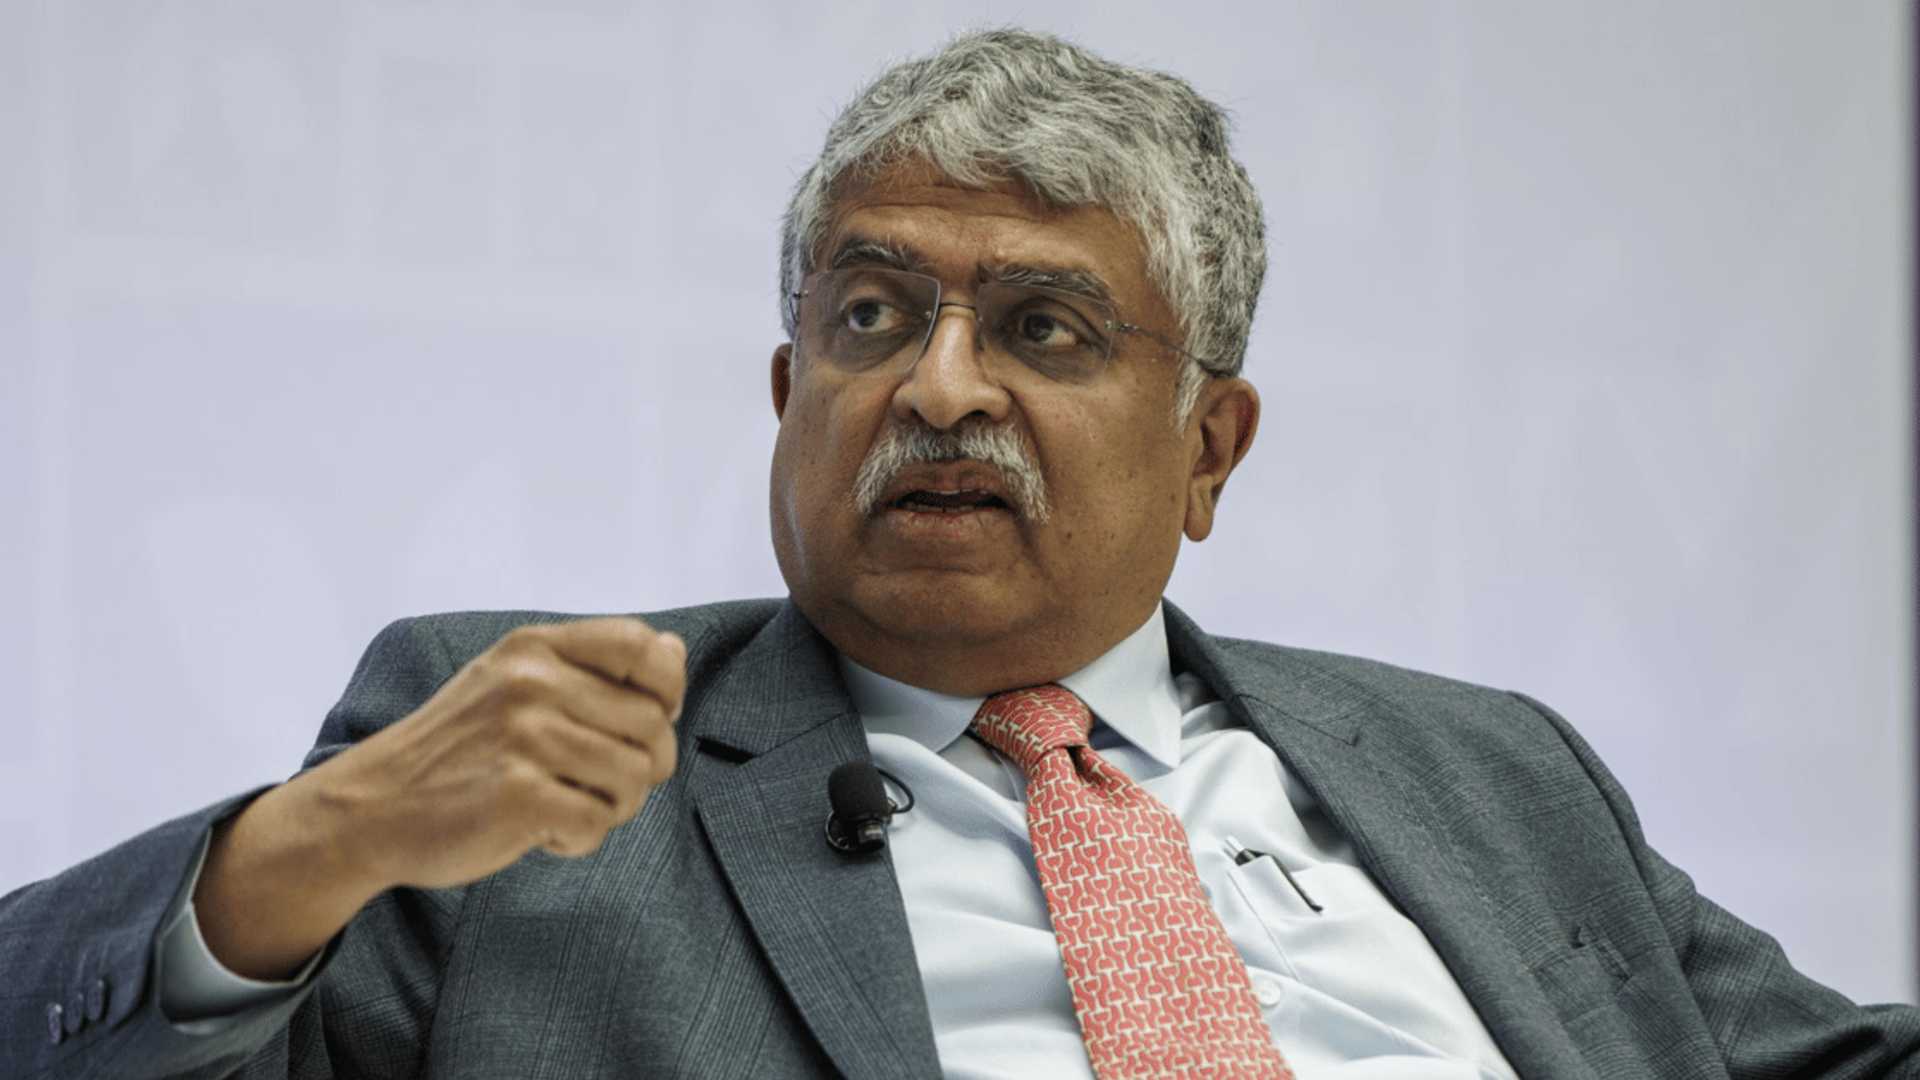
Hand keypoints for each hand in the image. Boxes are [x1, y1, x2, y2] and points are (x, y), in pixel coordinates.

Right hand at [192, 618, 685, 978]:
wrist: (372, 807)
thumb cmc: (458, 749)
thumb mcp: (513, 683)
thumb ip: (591, 668)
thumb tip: (675, 651)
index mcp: (534, 648)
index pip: (642, 645)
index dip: (666, 687)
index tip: (644, 719)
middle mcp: (531, 683)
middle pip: (653, 724)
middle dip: (644, 766)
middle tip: (596, 784)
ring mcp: (524, 737)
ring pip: (634, 777)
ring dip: (613, 807)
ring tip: (564, 806)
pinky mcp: (517, 795)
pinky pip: (598, 822)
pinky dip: (580, 839)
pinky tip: (544, 833)